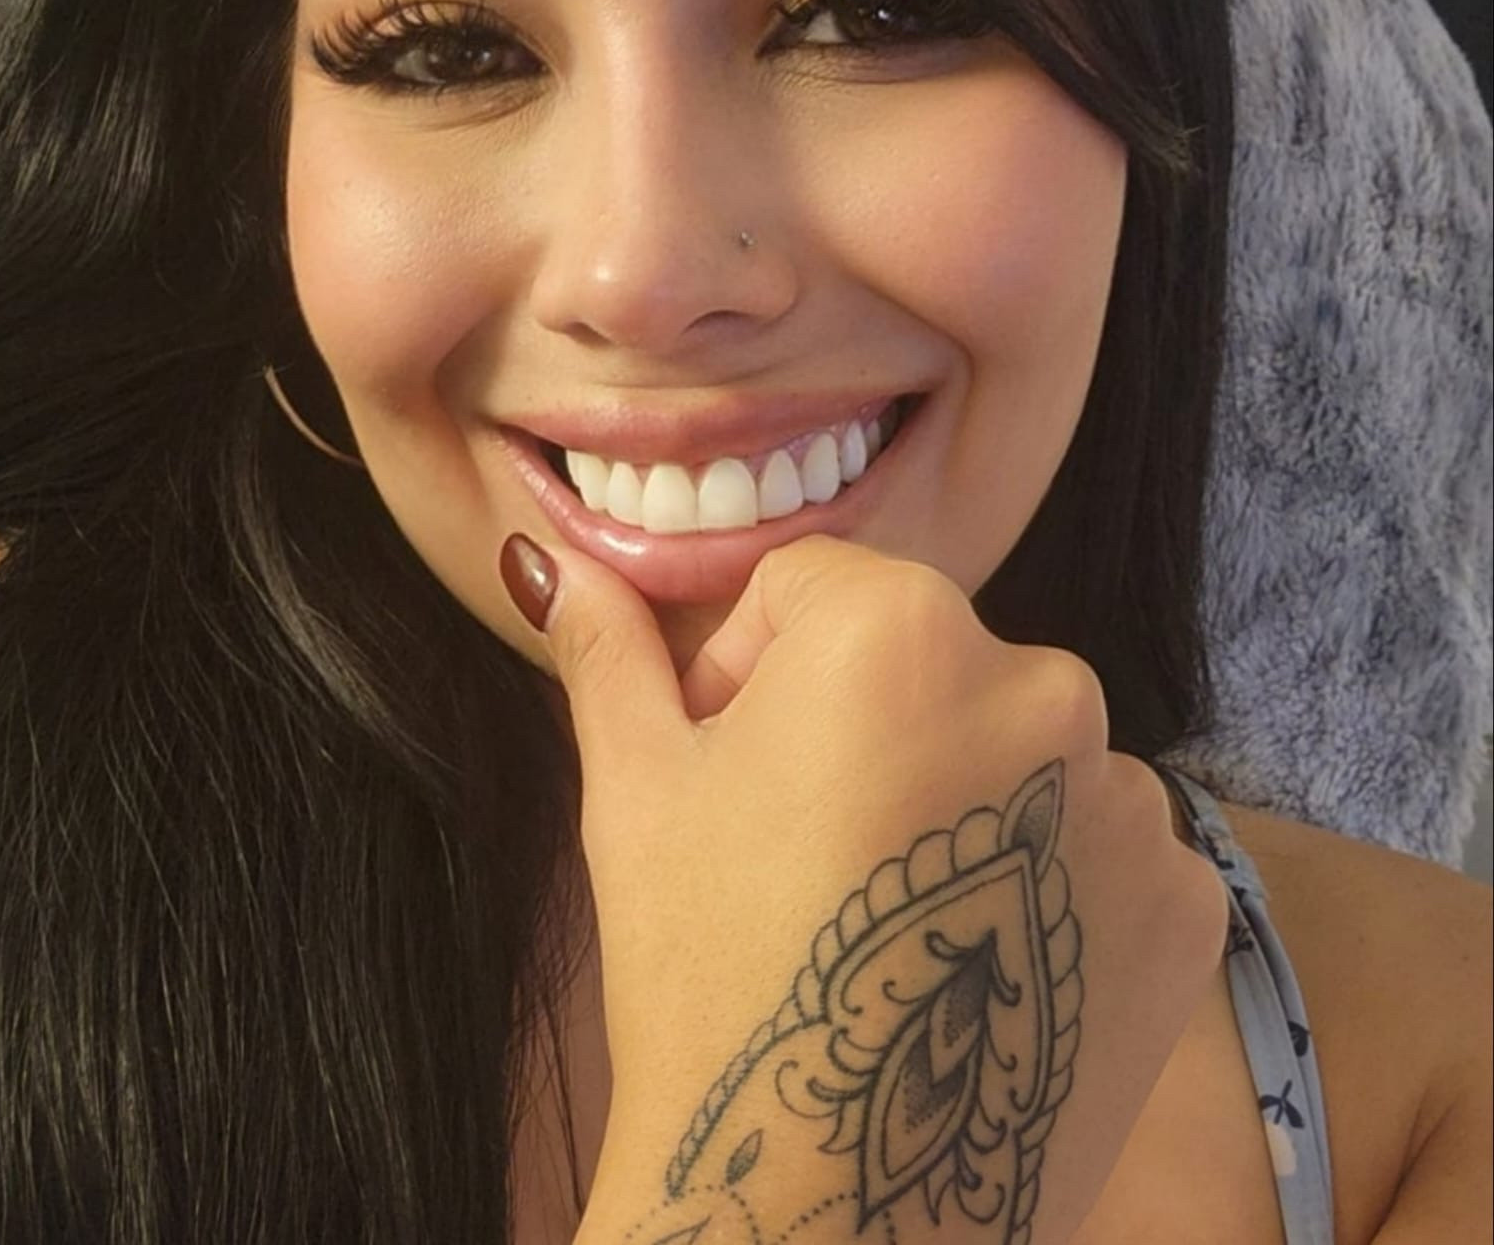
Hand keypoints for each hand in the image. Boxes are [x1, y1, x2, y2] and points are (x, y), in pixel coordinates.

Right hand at [508, 533, 1227, 1243]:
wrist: (829, 1210)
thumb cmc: (709, 968)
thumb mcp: (636, 790)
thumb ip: (608, 651)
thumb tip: (555, 560)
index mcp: (901, 624)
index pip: (811, 587)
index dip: (747, 671)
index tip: (729, 770)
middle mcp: (1046, 680)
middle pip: (922, 660)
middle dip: (855, 725)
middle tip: (802, 853)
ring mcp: (1133, 796)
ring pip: (1012, 749)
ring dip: (955, 799)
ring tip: (890, 922)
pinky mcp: (1186, 900)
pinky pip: (1095, 844)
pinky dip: (1041, 881)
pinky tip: (972, 964)